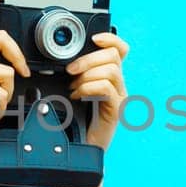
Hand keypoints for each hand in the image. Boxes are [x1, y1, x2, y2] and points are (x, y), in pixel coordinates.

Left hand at [65, 31, 130, 151]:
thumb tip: (65, 59)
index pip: (120, 49)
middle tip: (70, 70)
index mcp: (110, 76)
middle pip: (113, 56)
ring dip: (87, 75)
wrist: (79, 147)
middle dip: (88, 59)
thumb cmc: (75, 120)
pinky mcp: (115, 110)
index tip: (93, 38)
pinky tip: (77, 96)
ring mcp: (118, 97)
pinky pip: (107, 88)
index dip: (110, 39)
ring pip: (111, 70)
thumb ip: (76, 74)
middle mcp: (118, 84)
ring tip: (74, 87)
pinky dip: (89, 88)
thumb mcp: (74, 90)